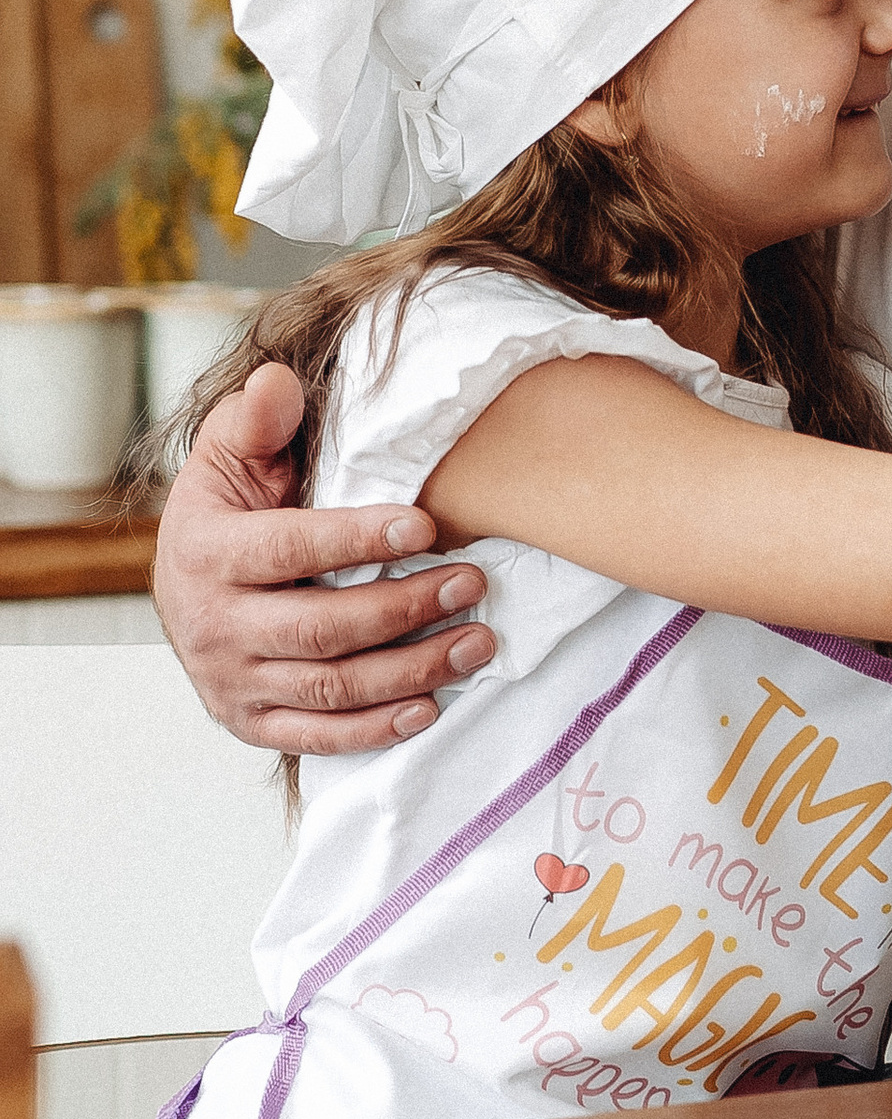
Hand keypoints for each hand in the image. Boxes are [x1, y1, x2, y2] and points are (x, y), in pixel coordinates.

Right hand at [153, 357, 494, 753]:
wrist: (188, 582)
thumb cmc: (228, 508)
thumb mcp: (232, 452)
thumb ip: (256, 419)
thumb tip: (277, 381)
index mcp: (206, 553)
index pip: (289, 549)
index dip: (358, 539)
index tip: (425, 527)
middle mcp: (212, 626)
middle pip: (321, 628)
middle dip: (405, 608)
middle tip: (473, 582)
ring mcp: (231, 681)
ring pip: (330, 687)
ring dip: (411, 669)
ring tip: (477, 640)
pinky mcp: (250, 720)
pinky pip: (316, 736)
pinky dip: (375, 728)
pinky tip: (431, 706)